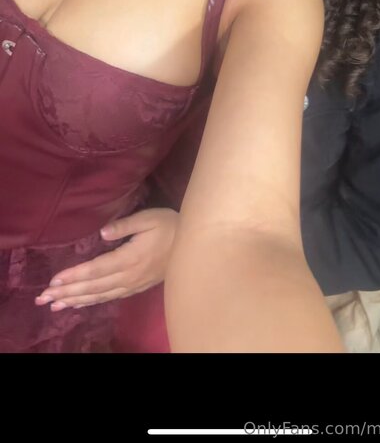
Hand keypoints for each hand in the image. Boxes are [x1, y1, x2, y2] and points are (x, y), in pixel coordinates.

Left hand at [35, 208, 178, 310]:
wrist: (193, 246)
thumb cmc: (170, 226)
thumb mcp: (149, 218)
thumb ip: (125, 225)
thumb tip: (102, 232)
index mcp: (129, 258)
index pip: (95, 270)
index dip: (74, 276)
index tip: (53, 281)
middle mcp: (128, 276)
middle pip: (93, 287)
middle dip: (66, 292)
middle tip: (42, 298)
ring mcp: (132, 284)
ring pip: (99, 296)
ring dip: (75, 300)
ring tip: (54, 305)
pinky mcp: (136, 287)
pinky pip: (109, 298)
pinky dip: (91, 302)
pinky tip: (79, 303)